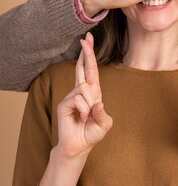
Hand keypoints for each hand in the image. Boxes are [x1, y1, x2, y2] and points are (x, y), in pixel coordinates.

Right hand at [56, 32, 112, 157]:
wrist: (78, 147)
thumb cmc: (91, 134)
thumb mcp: (104, 124)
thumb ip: (103, 113)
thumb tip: (97, 102)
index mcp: (92, 93)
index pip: (90, 71)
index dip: (89, 56)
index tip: (88, 40)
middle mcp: (80, 92)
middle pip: (82, 68)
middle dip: (86, 53)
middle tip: (86, 38)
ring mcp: (71, 96)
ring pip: (85, 90)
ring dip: (89, 105)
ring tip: (86, 117)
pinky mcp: (64, 104)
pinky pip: (78, 100)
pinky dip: (83, 110)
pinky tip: (80, 118)